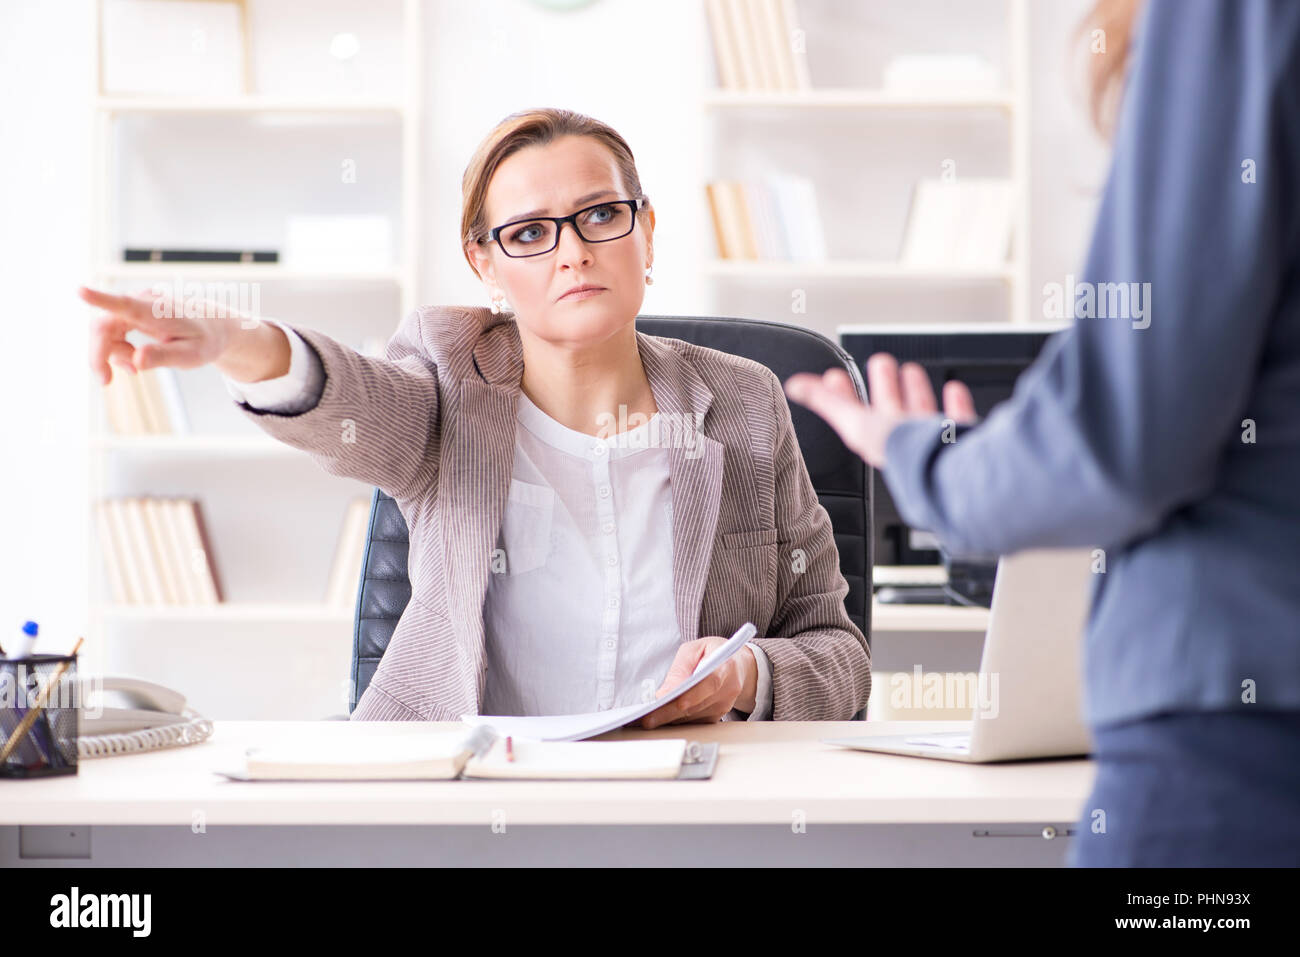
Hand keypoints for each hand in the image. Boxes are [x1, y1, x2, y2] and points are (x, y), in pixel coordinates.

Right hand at [81, 284, 285, 386]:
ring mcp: (134, 305)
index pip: (125, 304)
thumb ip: (164, 357)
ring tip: (136, 369)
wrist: (213, 327)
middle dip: (100, 355)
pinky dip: (118, 350)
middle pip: (103, 327)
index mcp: (156, 312)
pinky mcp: (130, 312)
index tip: (80, 291)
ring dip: (114, 355)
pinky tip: (134, 361)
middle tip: (106, 381)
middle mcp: (141, 303)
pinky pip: (112, 332)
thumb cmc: (204, 341)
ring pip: (105, 331)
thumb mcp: (191, 356)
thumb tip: (137, 361)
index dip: (100, 300)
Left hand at [636, 639, 756, 728]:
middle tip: (649, 719)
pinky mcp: (719, 714)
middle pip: (697, 704)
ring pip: (695, 716)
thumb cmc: (713, 652)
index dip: (693, 694)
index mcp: (725, 665)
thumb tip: (666, 692)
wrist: (737, 664)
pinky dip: (679, 721)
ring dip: (671, 719)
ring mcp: (725, 704)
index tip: (675, 702)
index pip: (710, 682)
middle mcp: (729, 688)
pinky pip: (696, 721)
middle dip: (671, 712)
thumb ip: (680, 668)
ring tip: (650, 719)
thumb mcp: (694, 649)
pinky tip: (663, 720)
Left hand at [783, 354, 977, 467]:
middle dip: (883, 385)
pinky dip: (954, 404)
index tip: (835, 375)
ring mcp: (930, 441)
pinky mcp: (959, 440)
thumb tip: (794, 385)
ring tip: (909, 371)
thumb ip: (826, 402)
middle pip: (889, 409)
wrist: (943, 467)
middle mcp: (902, 441)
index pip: (852, 413)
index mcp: (875, 439)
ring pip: (919, 411)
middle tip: (879, 363)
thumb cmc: (899, 450)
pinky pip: (955, 420)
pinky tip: (952, 390)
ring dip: (913, 391)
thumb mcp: (854, 421)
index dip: (842, 394)